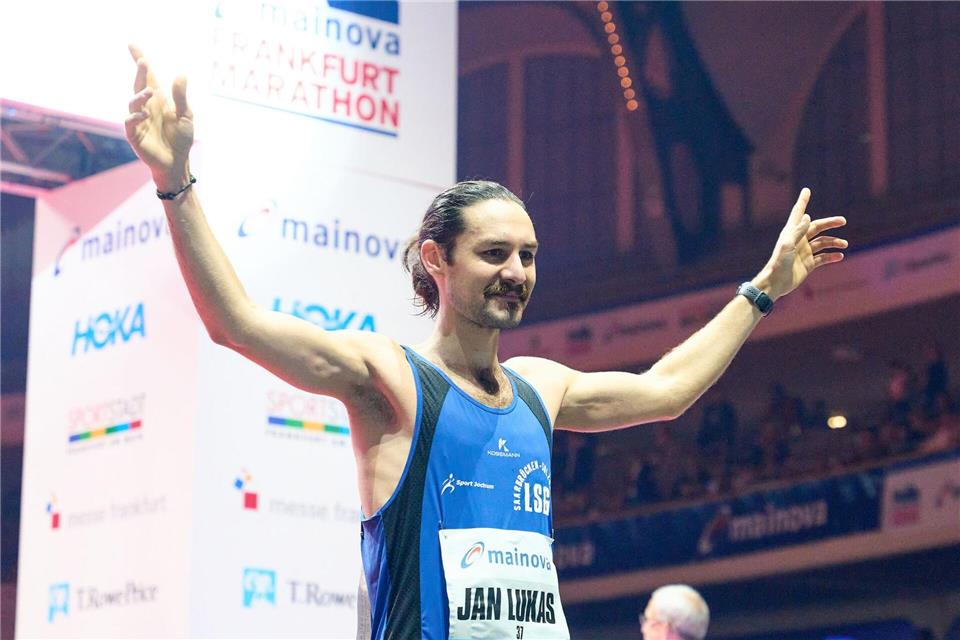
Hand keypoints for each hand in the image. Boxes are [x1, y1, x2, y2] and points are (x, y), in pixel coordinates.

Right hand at [124, 44, 193, 190]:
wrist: (177, 162)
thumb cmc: (181, 138)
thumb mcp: (185, 115)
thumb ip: (181, 97)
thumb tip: (181, 74)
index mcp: (159, 100)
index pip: (148, 77)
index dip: (140, 61)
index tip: (132, 45)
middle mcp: (146, 107)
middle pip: (139, 85)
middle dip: (140, 73)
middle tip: (142, 61)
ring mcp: (139, 120)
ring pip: (133, 103)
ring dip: (140, 96)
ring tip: (150, 92)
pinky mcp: (135, 135)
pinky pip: (130, 123)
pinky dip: (136, 117)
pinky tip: (145, 114)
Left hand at [754, 188, 847, 299]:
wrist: (776, 283)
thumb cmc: (778, 263)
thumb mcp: (788, 245)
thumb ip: (798, 231)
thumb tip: (808, 216)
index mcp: (791, 233)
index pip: (798, 213)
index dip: (802, 201)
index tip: (806, 190)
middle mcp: (799, 240)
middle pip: (817, 227)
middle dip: (830, 223)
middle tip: (843, 221)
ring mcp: (804, 252)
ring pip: (822, 243)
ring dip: (834, 242)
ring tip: (844, 245)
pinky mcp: (808, 264)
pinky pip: (823, 258)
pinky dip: (831, 256)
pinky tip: (840, 256)